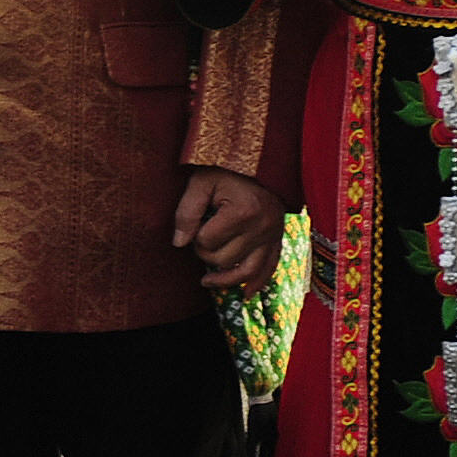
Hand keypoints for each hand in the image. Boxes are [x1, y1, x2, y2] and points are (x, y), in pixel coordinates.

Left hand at [174, 167, 279, 290]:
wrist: (262, 160)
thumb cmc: (227, 170)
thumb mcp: (201, 182)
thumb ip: (186, 211)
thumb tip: (179, 243)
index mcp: (243, 211)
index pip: (208, 241)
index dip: (195, 235)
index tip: (197, 221)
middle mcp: (262, 227)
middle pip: (224, 260)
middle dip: (206, 253)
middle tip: (201, 235)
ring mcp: (273, 235)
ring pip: (246, 272)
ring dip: (224, 280)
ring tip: (206, 283)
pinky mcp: (278, 239)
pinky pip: (269, 269)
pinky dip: (257, 284)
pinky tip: (244, 295)